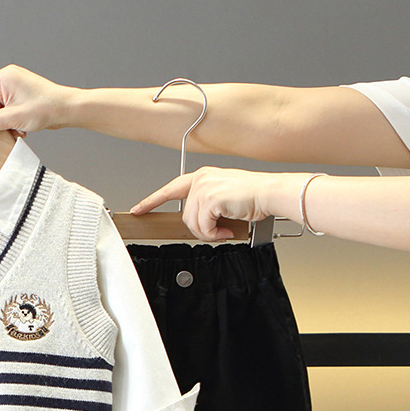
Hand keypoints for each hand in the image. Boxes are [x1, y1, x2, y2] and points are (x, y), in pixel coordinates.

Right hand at [0, 65, 76, 136]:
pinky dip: (9, 123)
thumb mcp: (11, 118)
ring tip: (13, 131)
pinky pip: (6, 113)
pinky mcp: (21, 100)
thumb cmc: (47, 107)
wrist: (69, 110)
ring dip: (2, 125)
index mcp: (3, 78)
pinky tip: (19, 130)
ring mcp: (15, 90)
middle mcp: (7, 80)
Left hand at [130, 167, 285, 241]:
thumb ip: (206, 205)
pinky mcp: (209, 200)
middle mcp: (200, 179)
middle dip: (200, 229)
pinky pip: (203, 227)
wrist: (270, 193)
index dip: (152, 200)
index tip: (139, 209)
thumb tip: (198, 225)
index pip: (171, 188)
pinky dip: (214, 234)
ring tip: (224, 230)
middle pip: (185, 215)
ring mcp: (203, 189)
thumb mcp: (224, 196)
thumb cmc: (253, 196)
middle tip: (217, 231)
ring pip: (192, 224)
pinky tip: (226, 230)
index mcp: (202, 176)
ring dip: (208, 233)